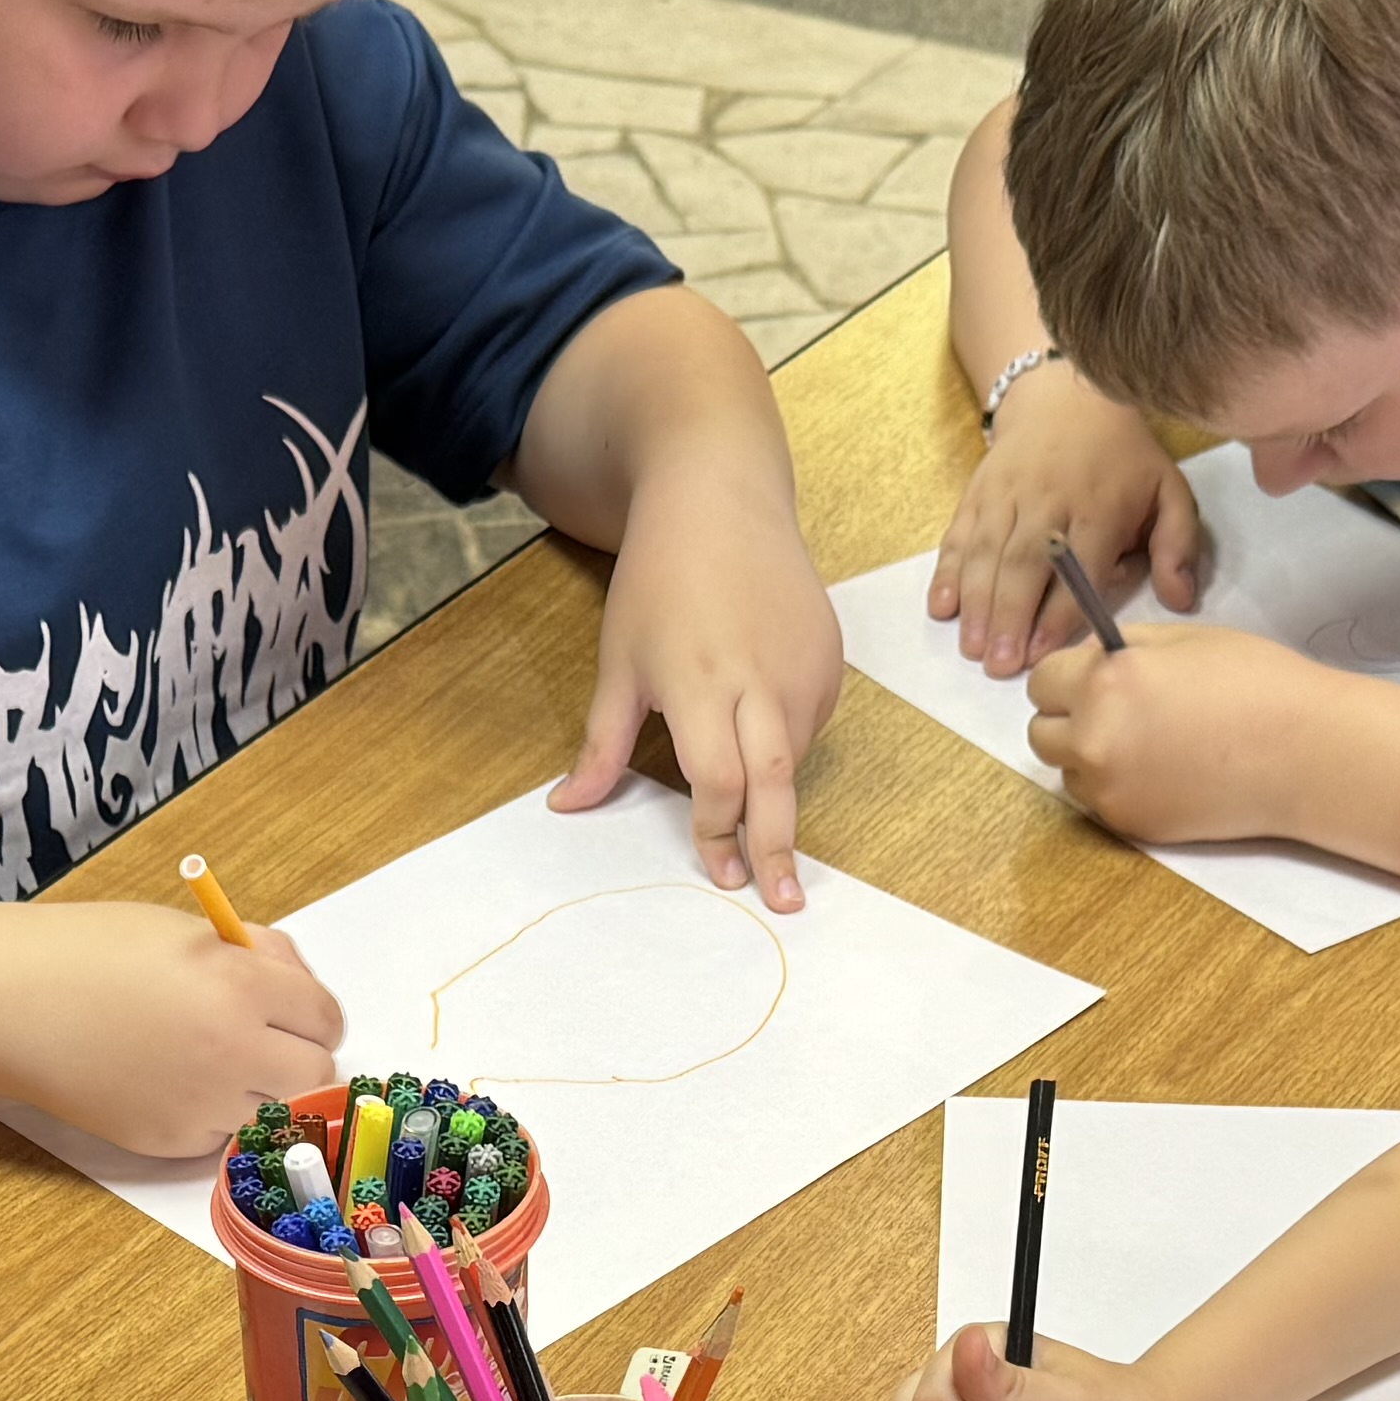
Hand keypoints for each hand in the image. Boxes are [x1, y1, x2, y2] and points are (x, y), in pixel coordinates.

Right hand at [10, 901, 345, 1155]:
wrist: (10, 1004)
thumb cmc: (91, 952)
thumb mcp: (185, 930)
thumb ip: (256, 956)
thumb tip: (297, 984)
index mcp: (239, 987)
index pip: (326, 1017)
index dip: (311, 1010)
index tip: (291, 1009)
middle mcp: (231, 1053)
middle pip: (315, 1073)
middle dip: (299, 1055)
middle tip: (263, 1039)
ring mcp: (202, 1104)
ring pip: (274, 1110)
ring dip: (259, 1088)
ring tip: (209, 1058)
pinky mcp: (171, 1142)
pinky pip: (222, 1132)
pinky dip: (212, 1112)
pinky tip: (168, 1079)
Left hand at [566, 479, 844, 910]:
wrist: (719, 498)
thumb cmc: (658, 581)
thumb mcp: (618, 662)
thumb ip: (602, 743)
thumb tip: (569, 806)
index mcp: (701, 684)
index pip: (718, 781)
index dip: (717, 834)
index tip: (718, 875)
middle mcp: (762, 680)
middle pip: (776, 783)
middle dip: (778, 848)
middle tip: (785, 902)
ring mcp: (805, 667)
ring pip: (797, 756)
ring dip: (778, 794)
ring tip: (766, 828)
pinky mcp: (831, 656)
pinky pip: (813, 723)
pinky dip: (790, 744)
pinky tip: (766, 734)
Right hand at [930, 371, 1205, 674]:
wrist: (1066, 397)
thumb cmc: (1123, 458)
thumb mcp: (1169, 490)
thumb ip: (1178, 546)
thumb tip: (1182, 600)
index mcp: (1099, 506)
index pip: (1078, 566)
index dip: (1057, 612)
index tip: (1043, 653)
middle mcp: (1049, 499)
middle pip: (1025, 562)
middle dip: (1010, 616)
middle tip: (1000, 665)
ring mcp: (1007, 495)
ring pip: (987, 551)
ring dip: (976, 603)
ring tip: (972, 648)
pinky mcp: (977, 493)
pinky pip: (959, 535)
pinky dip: (947, 572)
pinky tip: (941, 608)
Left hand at [1024, 627, 1339, 849]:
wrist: (1302, 753)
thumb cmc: (1255, 683)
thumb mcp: (1181, 640)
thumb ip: (1121, 649)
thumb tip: (1087, 659)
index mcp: (1103, 682)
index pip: (1041, 680)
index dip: (1067, 675)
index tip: (1089, 678)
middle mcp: (1094, 739)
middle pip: (1041, 732)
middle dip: (1068, 717)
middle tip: (1114, 711)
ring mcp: (1109, 789)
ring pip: (1067, 771)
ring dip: (1089, 756)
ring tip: (1144, 742)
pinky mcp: (1130, 825)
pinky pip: (1100, 802)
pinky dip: (1117, 787)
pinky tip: (1162, 770)